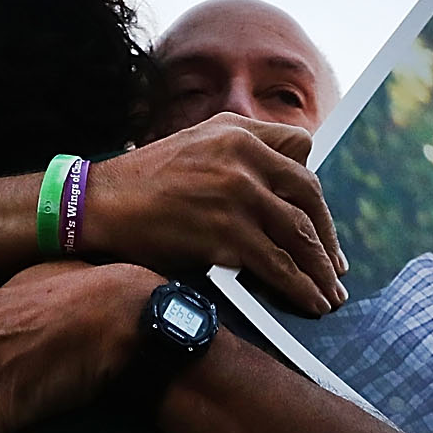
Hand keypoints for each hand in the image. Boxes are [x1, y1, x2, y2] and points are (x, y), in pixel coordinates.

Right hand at [81, 116, 346, 314]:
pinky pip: (278, 264)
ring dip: (320, 269)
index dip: (310, 187)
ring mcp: (238, 193)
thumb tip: (272, 183)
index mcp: (236, 130)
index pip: (300, 148)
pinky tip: (310, 303)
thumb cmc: (141, 182)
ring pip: (299, 234)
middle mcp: (243, 156)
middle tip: (334, 265)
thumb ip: (234, 151)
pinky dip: (300, 287)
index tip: (317, 216)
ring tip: (329, 293)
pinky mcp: (227, 233)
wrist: (97, 205)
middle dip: (326, 235)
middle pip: (308, 194)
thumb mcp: (193, 144)